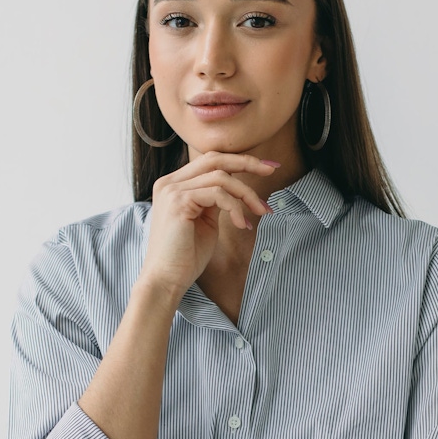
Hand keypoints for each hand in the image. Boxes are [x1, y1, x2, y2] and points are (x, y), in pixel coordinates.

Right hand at [139, 151, 276, 298]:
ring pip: (221, 177)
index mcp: (175, 184)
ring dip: (247, 193)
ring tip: (261, 211)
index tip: (266, 167)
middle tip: (271, 169)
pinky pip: (218, 194)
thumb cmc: (186, 256)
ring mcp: (172, 190)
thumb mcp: (206, 220)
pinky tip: (242, 225)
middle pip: (215, 158)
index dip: (239, 160)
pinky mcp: (178, 202)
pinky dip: (235, 208)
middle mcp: (170, 182)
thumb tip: (238, 189)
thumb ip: (215, 200)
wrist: (166, 280)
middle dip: (247, 162)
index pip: (210, 161)